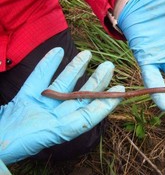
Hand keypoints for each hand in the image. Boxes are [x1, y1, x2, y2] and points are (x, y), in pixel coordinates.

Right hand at [0, 48, 123, 163]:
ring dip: (75, 69)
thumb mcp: (50, 134)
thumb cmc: (12, 145)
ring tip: (88, 54)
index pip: (90, 115)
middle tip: (109, 66)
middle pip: (79, 97)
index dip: (106, 103)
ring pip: (62, 85)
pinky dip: (47, 65)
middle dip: (95, 82)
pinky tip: (58, 52)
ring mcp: (41, 106)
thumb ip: (75, 124)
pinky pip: (39, 79)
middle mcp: (55, 117)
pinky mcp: (26, 97)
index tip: (120, 90)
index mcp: (62, 129)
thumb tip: (105, 106)